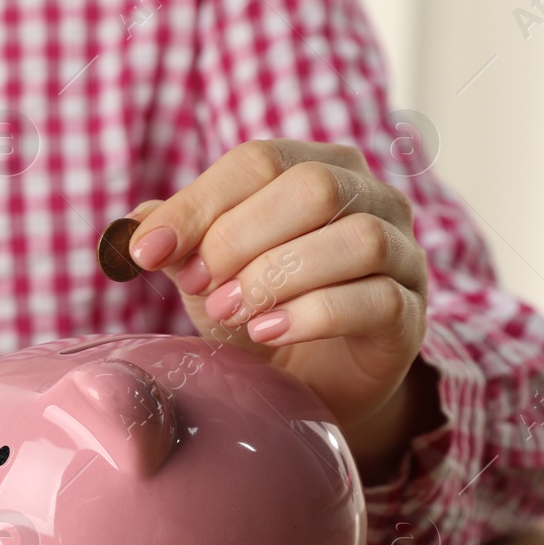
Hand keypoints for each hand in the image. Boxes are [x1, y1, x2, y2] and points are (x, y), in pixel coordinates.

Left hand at [125, 140, 442, 477]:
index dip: (197, 204)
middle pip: (312, 188)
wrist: (305, 383)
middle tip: (199, 286)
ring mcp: (403, 254)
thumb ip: (176, 239)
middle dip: (239, 239)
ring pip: (356, 238)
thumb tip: (133, 226)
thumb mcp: (205, 270)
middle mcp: (372, 198)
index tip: (146, 252)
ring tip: (230, 312)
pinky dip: (312, 314)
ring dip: (277, 276)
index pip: (258, 161)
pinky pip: (376, 299)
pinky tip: (268, 332)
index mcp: (317, 167)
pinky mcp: (410, 314)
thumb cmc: (255, 310)